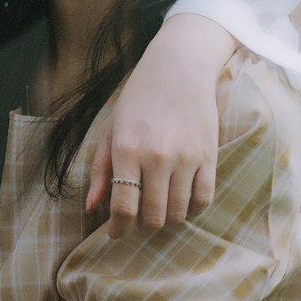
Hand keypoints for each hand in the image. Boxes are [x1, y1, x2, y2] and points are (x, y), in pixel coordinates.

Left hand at [86, 15, 234, 236]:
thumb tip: (91, 206)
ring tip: (158, 208)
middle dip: (141, 226)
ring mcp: (186, 158)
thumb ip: (101, 169)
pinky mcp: (209, 156)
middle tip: (137, 219)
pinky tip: (181, 202)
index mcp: (127, 149)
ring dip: (166, 218)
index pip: (124, 207)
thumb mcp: (112, 128)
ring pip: (178, 212)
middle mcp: (157, 157)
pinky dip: (191, 209)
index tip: (115, 233)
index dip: (118, 229)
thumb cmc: (139, 98)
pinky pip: (203, 199)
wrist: (179, 67)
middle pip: (152, 216)